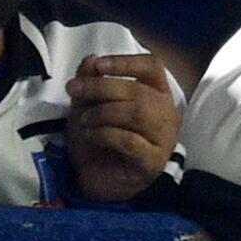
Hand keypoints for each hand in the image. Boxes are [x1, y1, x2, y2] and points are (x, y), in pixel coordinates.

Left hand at [65, 52, 181, 201]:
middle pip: (139, 91)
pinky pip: (130, 140)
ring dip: (104, 112)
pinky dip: (105, 134)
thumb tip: (91, 59)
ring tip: (84, 119)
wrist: (94, 180)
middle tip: (74, 90)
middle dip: (102, 88)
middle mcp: (166, 114)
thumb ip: (91, 81)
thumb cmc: (98, 142)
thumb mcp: (87, 106)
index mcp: (156, 95)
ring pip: (137, 113)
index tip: (99, 65)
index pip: (152, 67)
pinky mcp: (152, 162)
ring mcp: (163, 140)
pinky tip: (91, 135)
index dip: (127, 62)